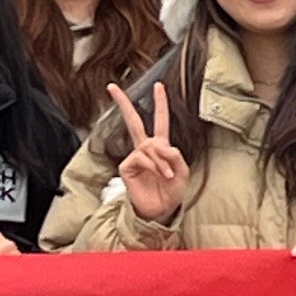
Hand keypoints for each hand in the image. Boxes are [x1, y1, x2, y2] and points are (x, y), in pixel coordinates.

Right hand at [110, 84, 189, 223]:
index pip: (160, 121)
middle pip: (134, 121)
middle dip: (124, 104)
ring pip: (149, 146)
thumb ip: (175, 155)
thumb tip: (161, 145)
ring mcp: (135, 157)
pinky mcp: (126, 166)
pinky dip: (154, 165)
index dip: (160, 103)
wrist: (161, 210)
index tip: (158, 85)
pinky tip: (158, 175)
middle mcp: (145, 148)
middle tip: (112, 87)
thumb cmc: (171, 191)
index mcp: (160, 146)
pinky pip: (141, 157)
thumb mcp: (182, 171)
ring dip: (162, 161)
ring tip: (168, 175)